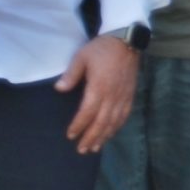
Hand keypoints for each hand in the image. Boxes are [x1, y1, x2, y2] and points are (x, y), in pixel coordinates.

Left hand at [58, 37, 138, 154]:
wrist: (126, 40)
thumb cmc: (101, 48)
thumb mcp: (82, 56)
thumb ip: (71, 74)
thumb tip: (58, 89)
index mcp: (99, 86)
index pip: (88, 112)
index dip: (79, 125)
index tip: (71, 135)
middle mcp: (112, 95)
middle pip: (101, 122)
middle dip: (91, 137)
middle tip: (82, 149)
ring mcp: (123, 96)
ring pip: (114, 122)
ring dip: (104, 136)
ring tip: (94, 148)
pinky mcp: (130, 95)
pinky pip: (124, 116)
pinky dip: (117, 127)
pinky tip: (110, 134)